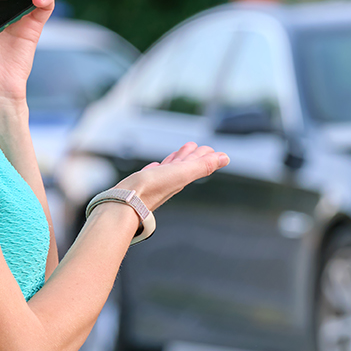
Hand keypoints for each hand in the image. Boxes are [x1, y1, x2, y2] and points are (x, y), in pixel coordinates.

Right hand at [113, 142, 229, 212]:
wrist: (124, 203)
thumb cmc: (151, 189)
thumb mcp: (181, 173)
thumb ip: (203, 166)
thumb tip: (226, 158)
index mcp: (181, 178)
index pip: (196, 164)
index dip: (204, 155)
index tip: (210, 149)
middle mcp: (170, 181)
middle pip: (184, 165)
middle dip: (191, 155)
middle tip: (196, 147)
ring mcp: (155, 183)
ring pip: (169, 168)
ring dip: (175, 159)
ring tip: (178, 152)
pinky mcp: (141, 184)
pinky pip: (152, 173)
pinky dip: (157, 168)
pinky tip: (155, 166)